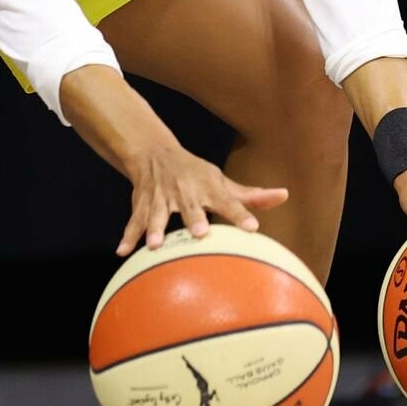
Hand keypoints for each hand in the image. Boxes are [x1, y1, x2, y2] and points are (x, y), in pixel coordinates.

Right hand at [116, 145, 288, 256]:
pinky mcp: (142, 204)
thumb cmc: (196, 174)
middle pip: (190, 206)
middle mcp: (185, 191)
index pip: (228, 201)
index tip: (253, 228)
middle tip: (199, 232)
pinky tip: (123, 252)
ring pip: (157, 213)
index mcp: (209, 187)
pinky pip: (133, 221)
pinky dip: (127, 236)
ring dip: (155, 228)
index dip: (241, 214)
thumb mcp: (222, 182)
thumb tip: (284, 195)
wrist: (155, 153)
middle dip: (193, 218)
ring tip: (155, 245)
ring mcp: (161, 197)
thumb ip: (252, 195)